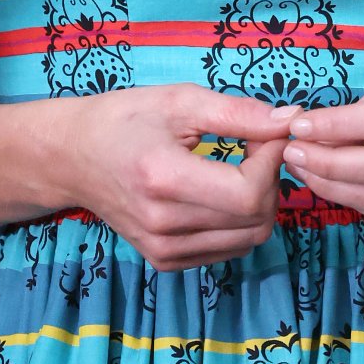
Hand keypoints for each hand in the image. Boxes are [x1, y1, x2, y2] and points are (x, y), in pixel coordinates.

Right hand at [58, 84, 289, 269]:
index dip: (273, 161)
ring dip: (260, 201)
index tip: (272, 131)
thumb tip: (290, 122)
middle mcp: (164, 226)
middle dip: (271, 178)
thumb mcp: (180, 100)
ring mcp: (164, 251)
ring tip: (241, 164)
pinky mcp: (166, 262)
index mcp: (164, 180)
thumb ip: (239, 114)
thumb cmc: (125, 119)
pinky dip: (240, 221)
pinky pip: (228, 249)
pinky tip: (224, 189)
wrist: (73, 157)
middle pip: (256, 220)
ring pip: (249, 239)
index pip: (248, 193)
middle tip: (258, 144)